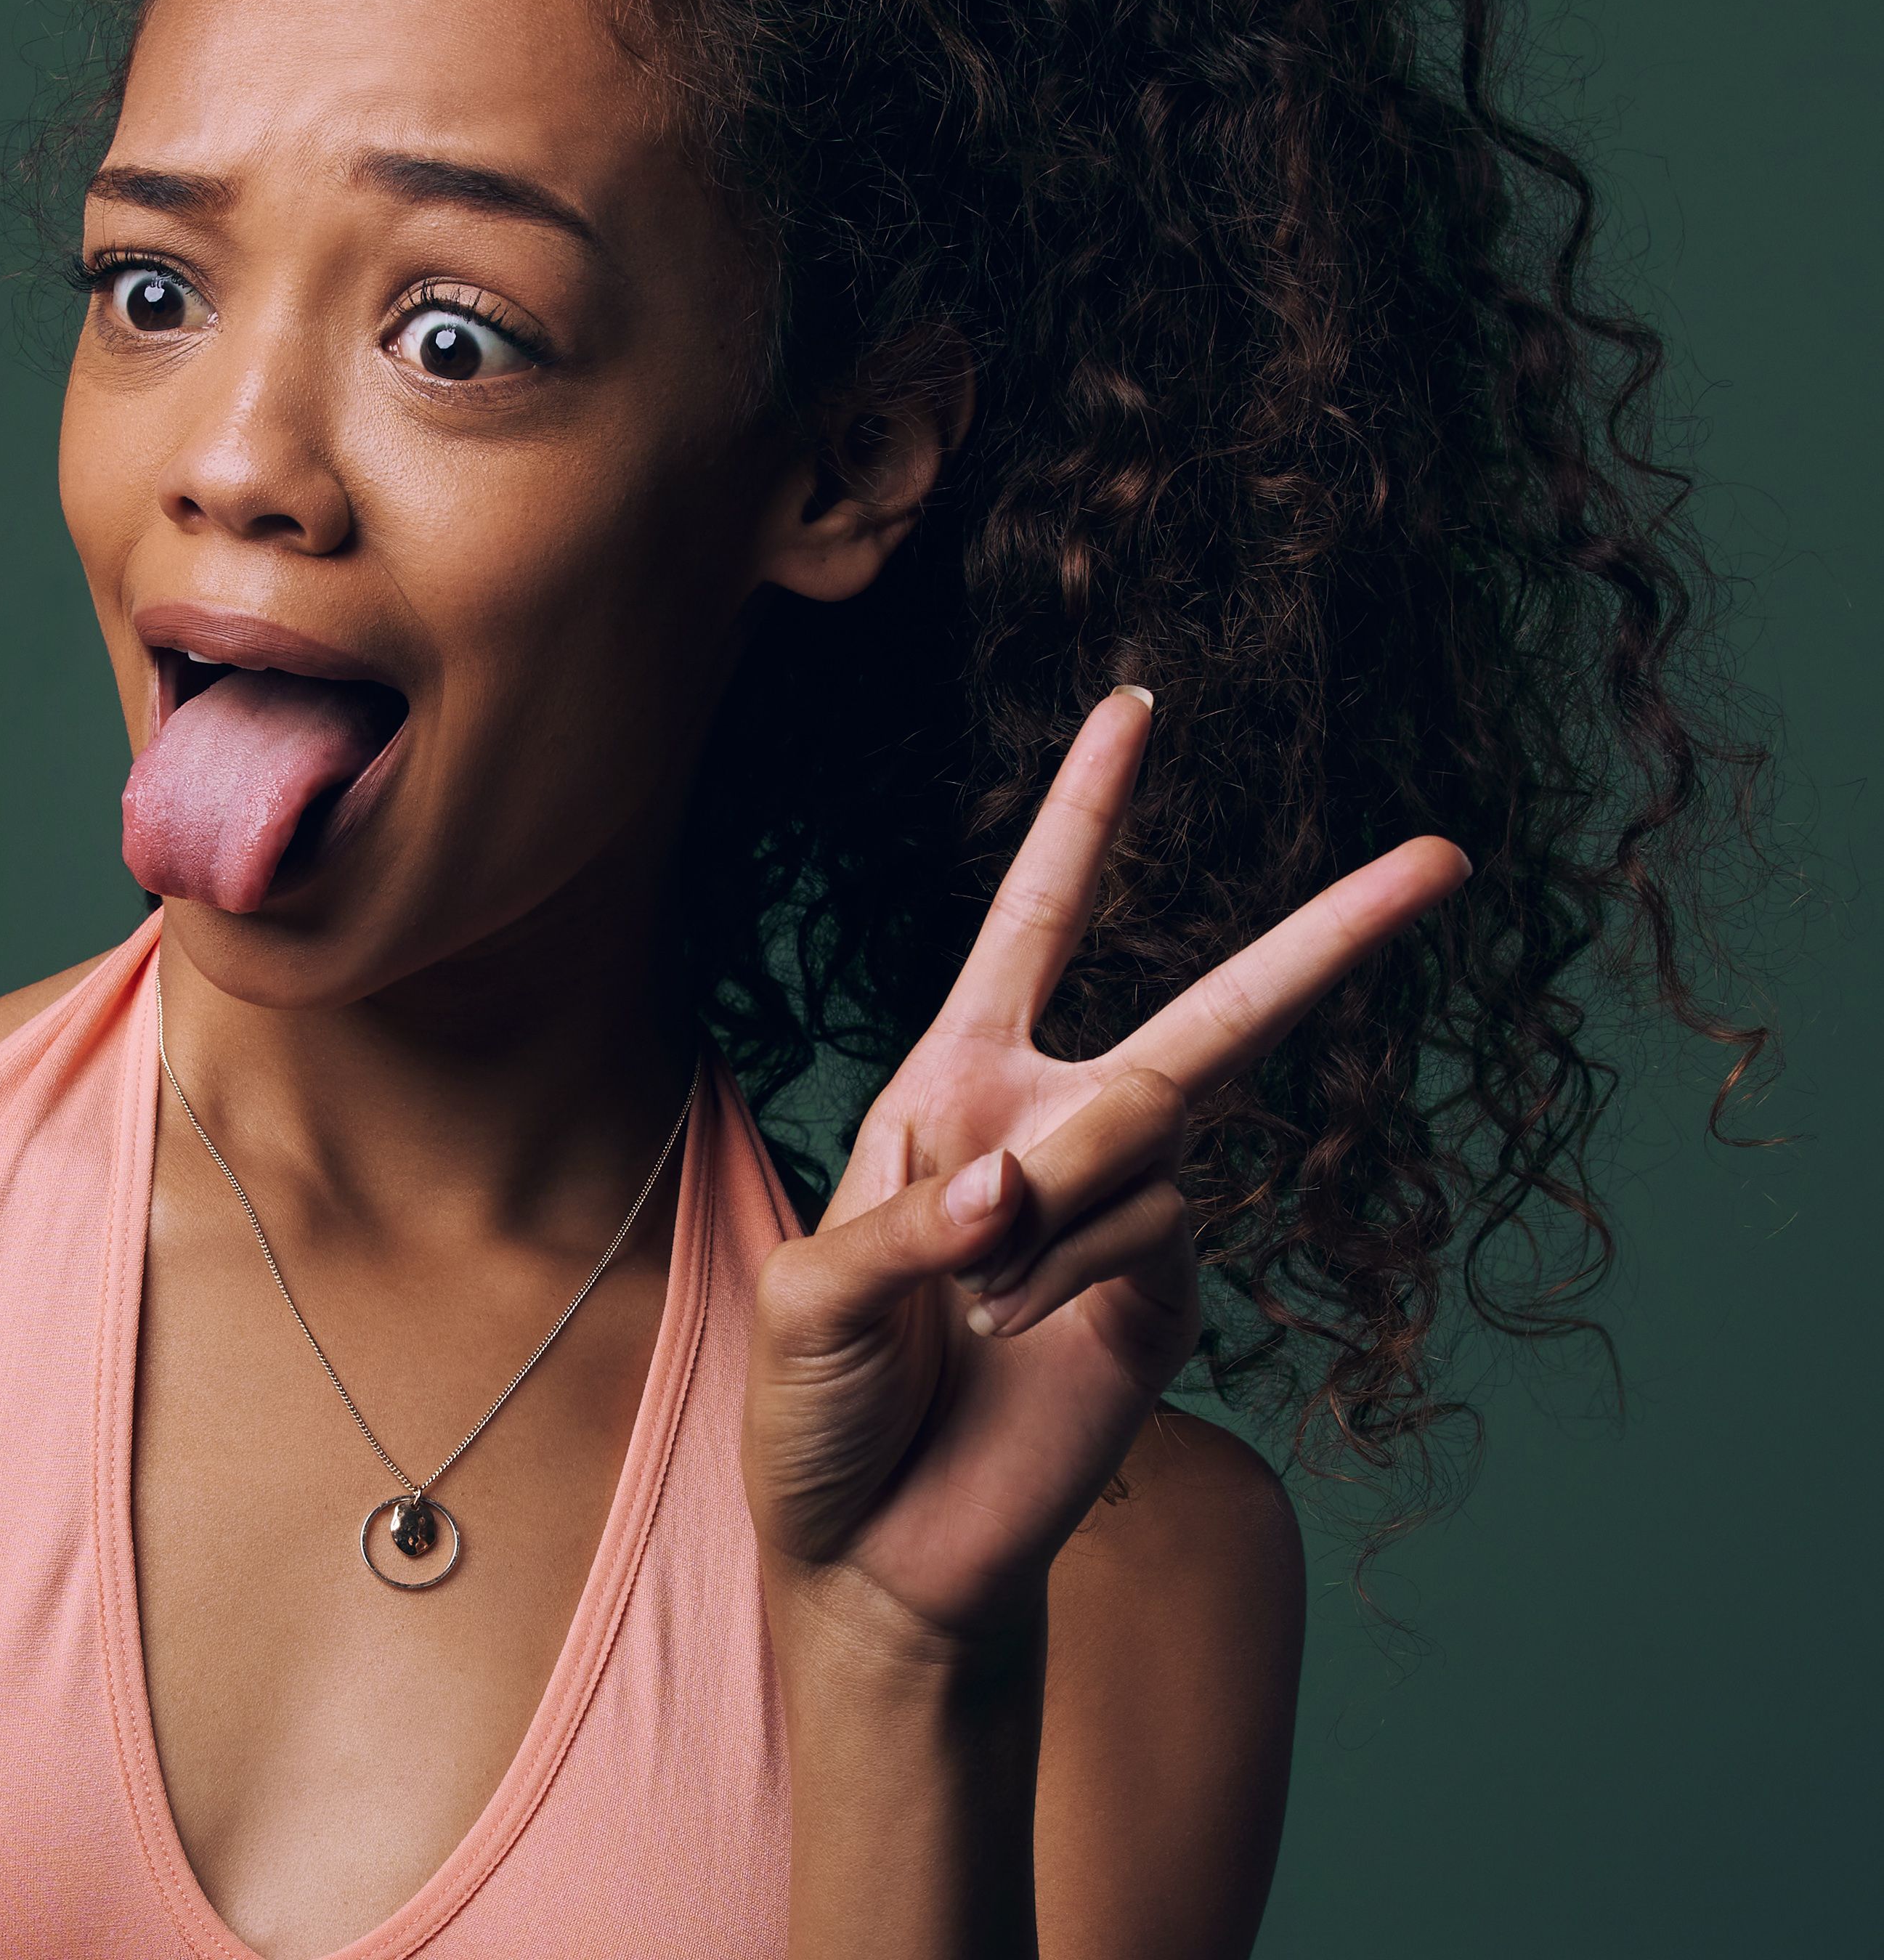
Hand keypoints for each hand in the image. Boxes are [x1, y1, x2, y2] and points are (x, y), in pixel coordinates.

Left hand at [742, 687, 1466, 1643]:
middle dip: (1326, 935)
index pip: (1035, 923)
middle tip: (1442, 857)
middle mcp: (1055, 1127)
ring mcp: (1124, 1216)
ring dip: (1048, 1209)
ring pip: (1147, 1136)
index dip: (1086, 817)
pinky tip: (1014, 1331)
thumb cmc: (817, 1407)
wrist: (873, 1548)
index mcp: (956, 1084)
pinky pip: (1153, 1233)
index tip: (1138, 706)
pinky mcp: (1164, 1301)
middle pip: (1212, 1018)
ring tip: (967, 1302)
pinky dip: (1073, 1272)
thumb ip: (908, 1225)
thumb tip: (1022, 1181)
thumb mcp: (811, 1295)